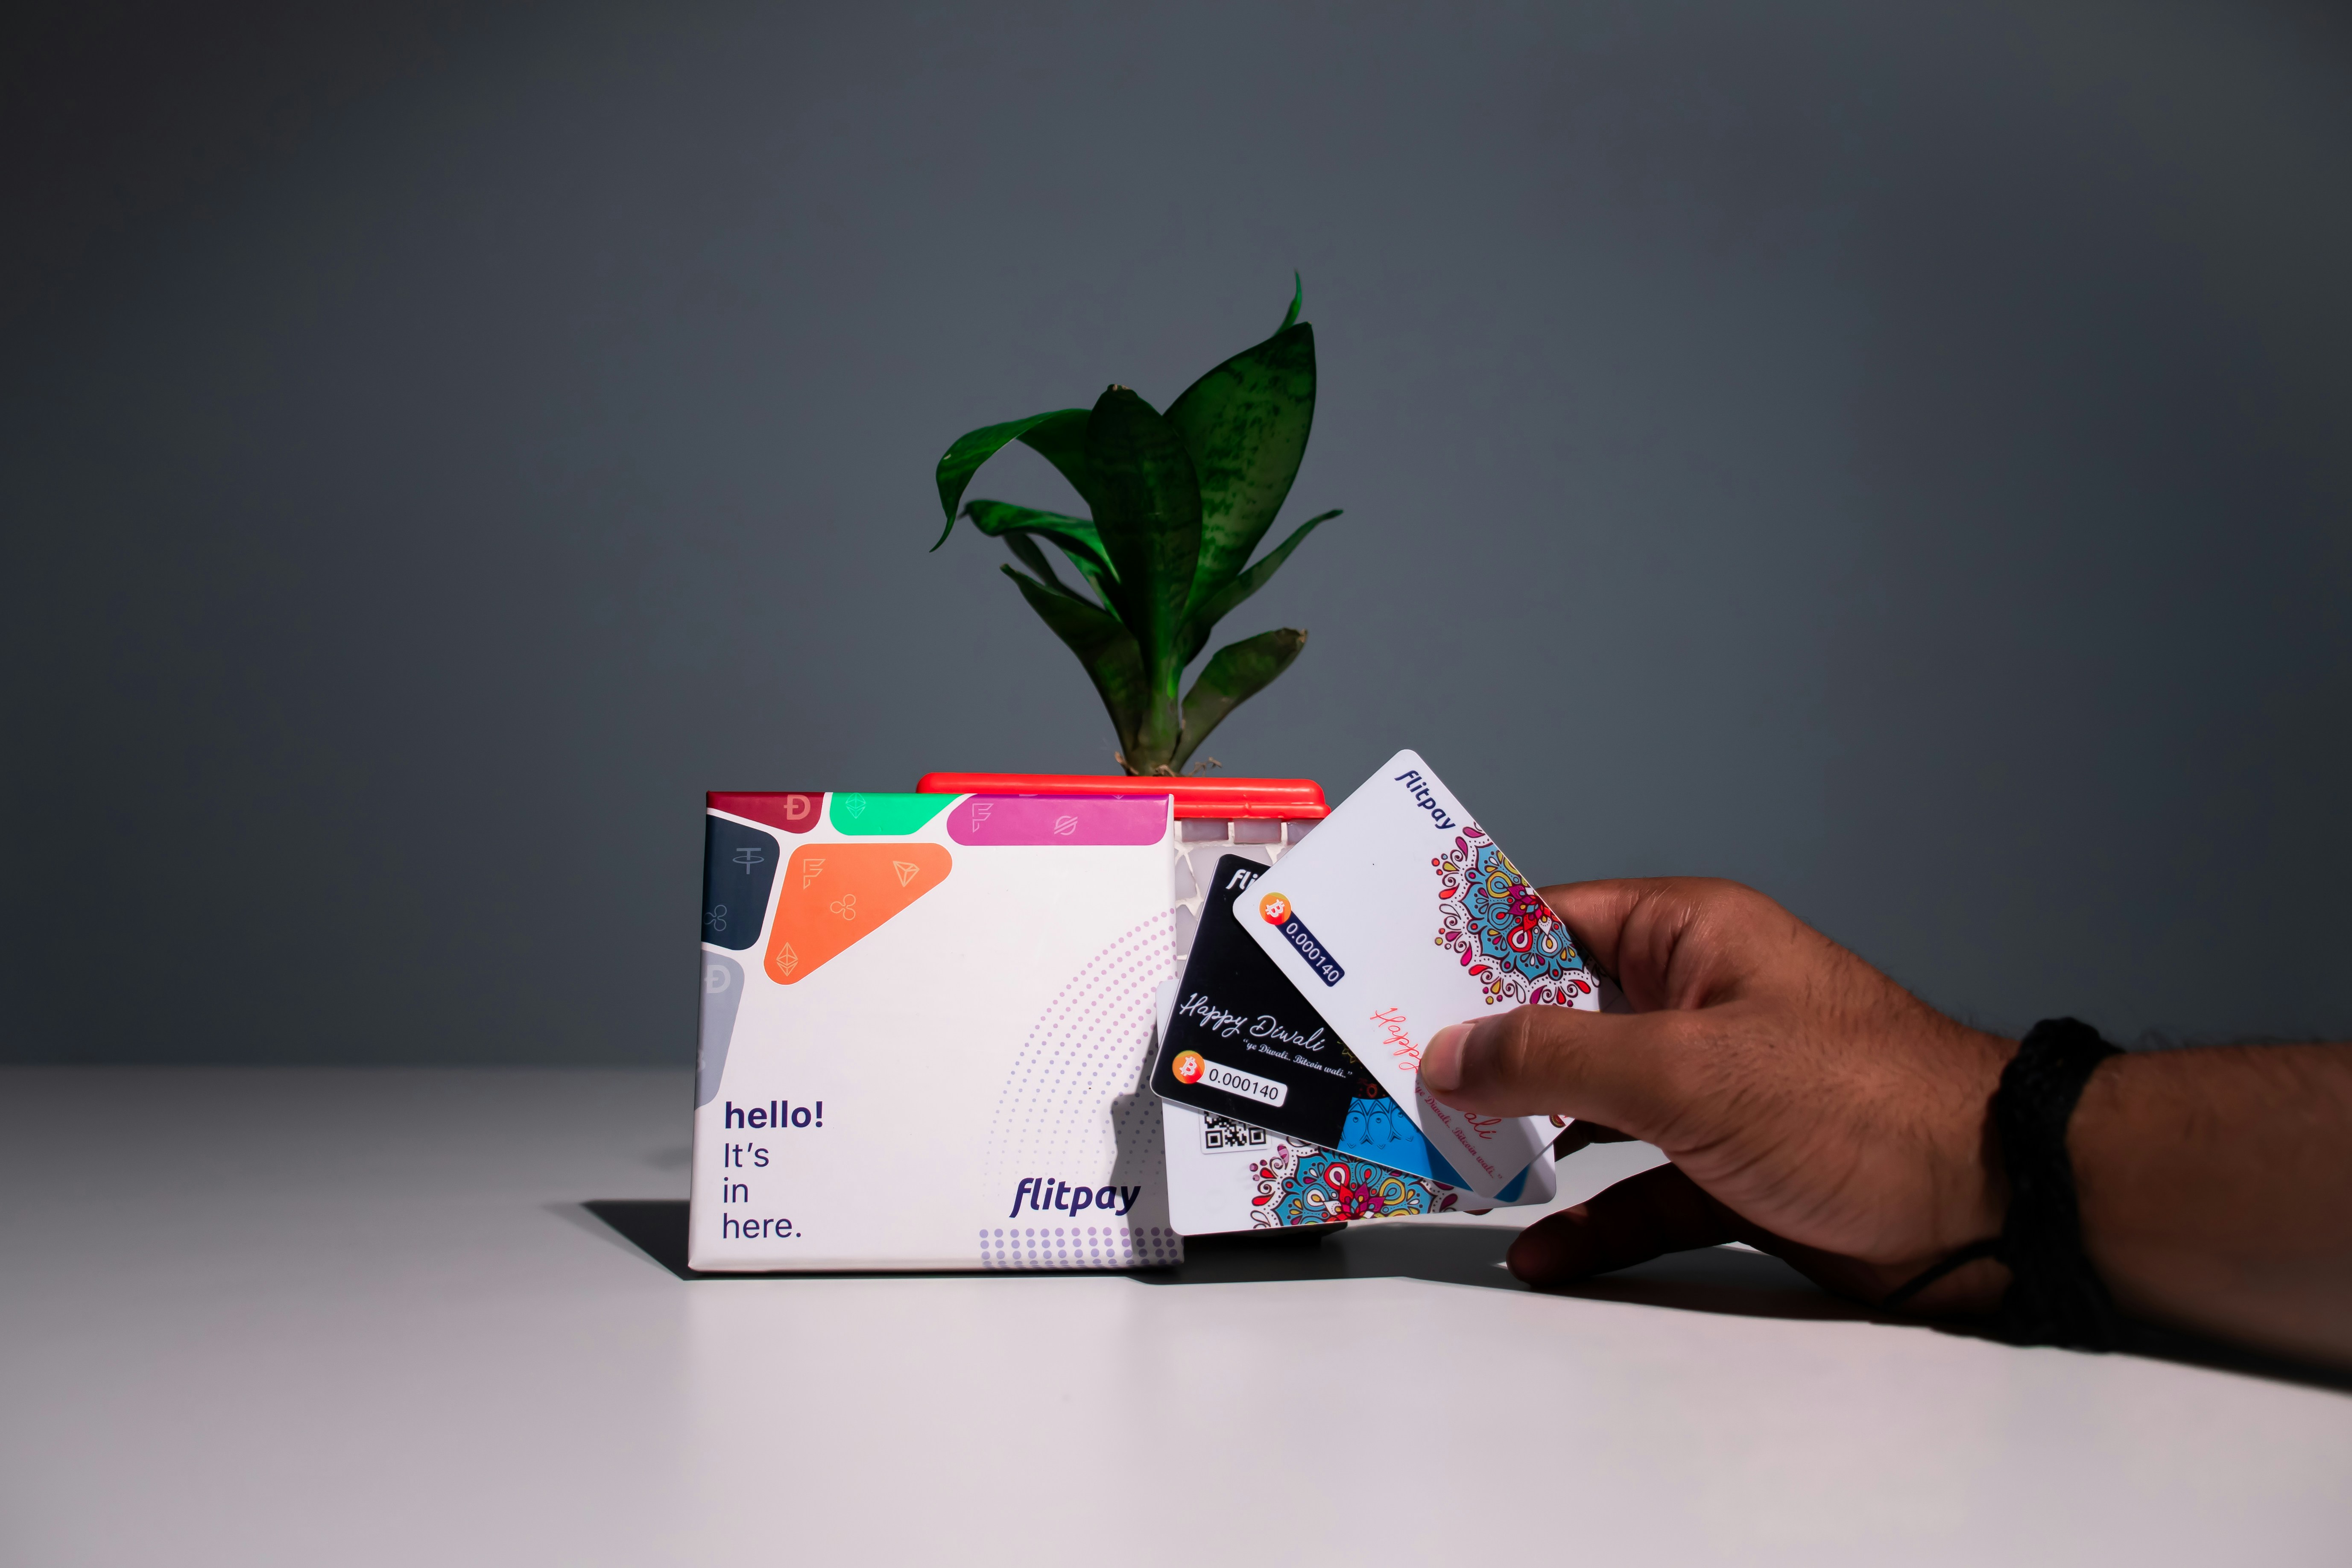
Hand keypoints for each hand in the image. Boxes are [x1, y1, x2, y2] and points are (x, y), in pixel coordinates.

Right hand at [1418, 878, 2016, 1311]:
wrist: (1991, 1202)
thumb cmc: (1858, 1101)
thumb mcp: (1684, 1068)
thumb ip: (1554, 1058)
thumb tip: (1451, 1051)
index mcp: (1690, 939)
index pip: (1553, 921)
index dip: (1469, 946)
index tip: (1389, 976)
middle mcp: (1698, 1003)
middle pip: (1563, 1018)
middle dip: (1484, 1054)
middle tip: (1396, 1080)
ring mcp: (1717, 1089)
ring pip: (1594, 1108)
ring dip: (1530, 1140)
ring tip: (1448, 1163)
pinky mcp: (1736, 1168)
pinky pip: (1640, 1189)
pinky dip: (1591, 1218)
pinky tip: (1539, 1251)